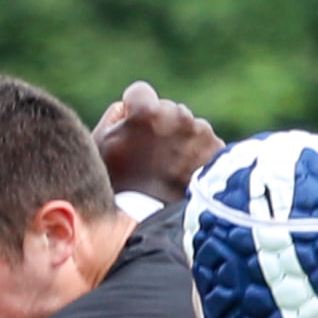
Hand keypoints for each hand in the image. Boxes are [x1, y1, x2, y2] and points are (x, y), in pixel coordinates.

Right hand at [95, 82, 221, 206]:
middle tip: (152, 157)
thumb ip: (113, 118)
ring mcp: (201, 132)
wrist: (157, 224)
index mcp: (147, 111)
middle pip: (166, 109)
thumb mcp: (100, 150)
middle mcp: (178, 115)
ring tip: (169, 170)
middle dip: (160, 126)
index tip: (134, 130)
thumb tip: (128, 106)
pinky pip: (204, 143)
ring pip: (188, 126)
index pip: (139, 92)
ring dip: (180, 141)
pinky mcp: (217, 149)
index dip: (134, 110)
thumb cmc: (122, 187)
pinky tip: (185, 175)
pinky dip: (197, 155)